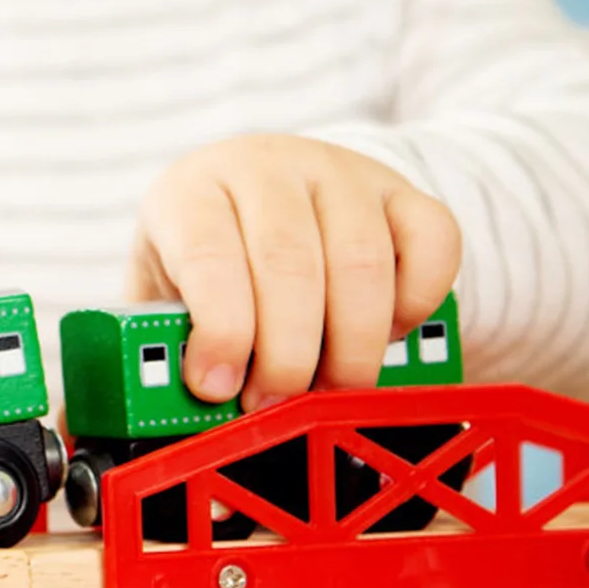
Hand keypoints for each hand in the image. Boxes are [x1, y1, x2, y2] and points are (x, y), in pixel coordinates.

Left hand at [127, 134, 460, 409]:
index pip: (209, 257)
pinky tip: (386, 336)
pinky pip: (433, 244)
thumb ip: (164, 348)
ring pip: (362, 262)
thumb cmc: (208, 265)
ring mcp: (338, 171)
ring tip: (329, 392)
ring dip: (352, 347)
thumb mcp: (166, 296)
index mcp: (191, 194)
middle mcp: (265, 168)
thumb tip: (155, 419)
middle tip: (277, 407)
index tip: (219, 388)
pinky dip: (416, 305)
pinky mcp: (400, 188)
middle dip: (287, 357)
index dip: (221, 332)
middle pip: (290, 266)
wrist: (262, 193)